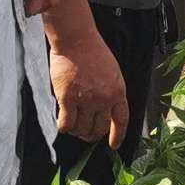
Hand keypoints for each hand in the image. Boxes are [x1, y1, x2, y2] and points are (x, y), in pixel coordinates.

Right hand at [50, 18, 130, 150]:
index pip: (121, 121)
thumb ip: (111, 92)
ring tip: (73, 127)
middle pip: (99, 128)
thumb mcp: (113, 72)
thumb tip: (104, 111)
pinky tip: (63, 122)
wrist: (77, 40)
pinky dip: (64, 127)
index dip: (117, 135)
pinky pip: (66, 123)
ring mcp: (86, 100)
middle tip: (85, 135)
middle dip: (92, 135)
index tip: (113, 145)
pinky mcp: (68, 99)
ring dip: (77, 131)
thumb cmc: (93, 52)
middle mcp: (104, 99)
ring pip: (82, 128)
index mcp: (118, 92)